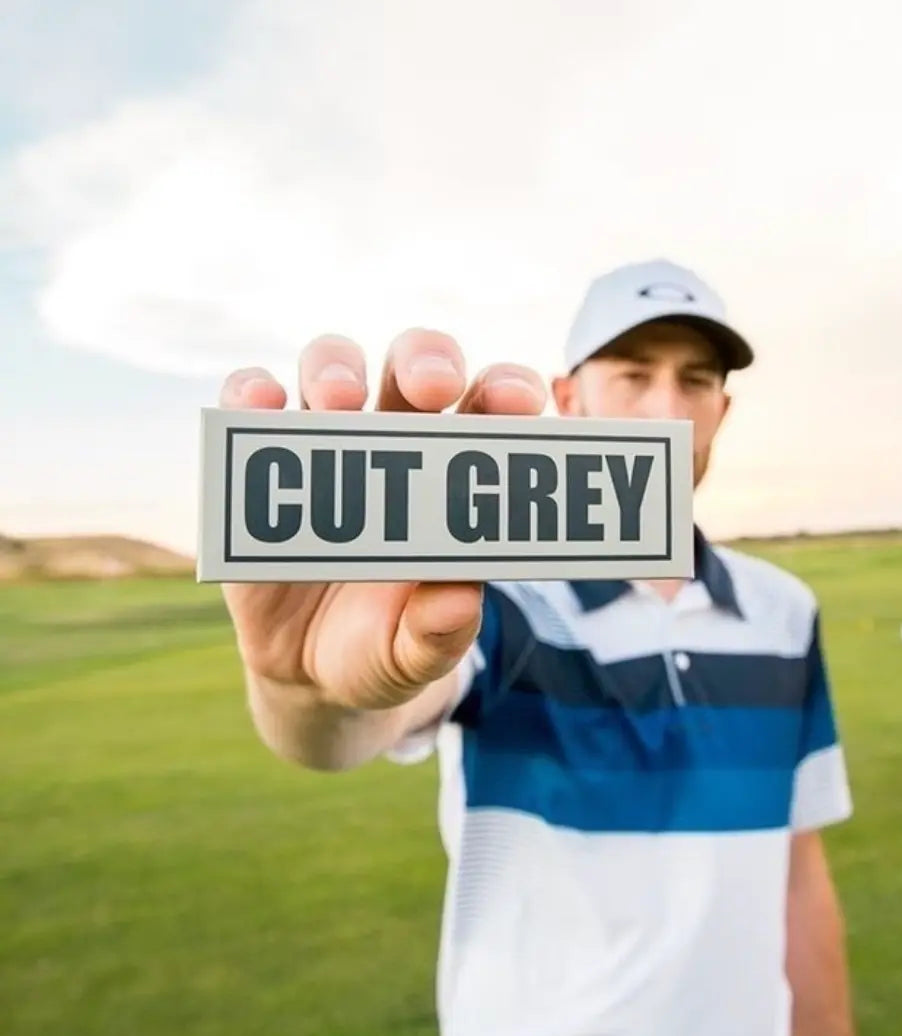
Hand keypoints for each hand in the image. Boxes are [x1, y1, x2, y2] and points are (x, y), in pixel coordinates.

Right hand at [219, 329, 545, 711]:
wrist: (309, 674)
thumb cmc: (385, 646)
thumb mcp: (413, 656)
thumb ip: (438, 635)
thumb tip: (460, 602)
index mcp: (454, 476)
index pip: (489, 409)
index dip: (507, 390)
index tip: (517, 401)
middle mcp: (392, 443)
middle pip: (413, 367)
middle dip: (427, 361)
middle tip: (433, 386)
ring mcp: (323, 446)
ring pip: (331, 367)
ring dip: (338, 370)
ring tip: (341, 402)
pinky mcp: (257, 464)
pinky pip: (250, 404)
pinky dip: (251, 392)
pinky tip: (260, 403)